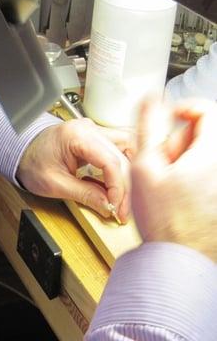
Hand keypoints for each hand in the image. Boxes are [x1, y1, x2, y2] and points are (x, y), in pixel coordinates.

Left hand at [16, 118, 133, 222]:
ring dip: (129, 173)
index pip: (111, 162)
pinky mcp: (94, 137)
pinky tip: (119, 183)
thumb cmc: (31, 162)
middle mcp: (88, 128)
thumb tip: (108, 205)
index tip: (116, 207)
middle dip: (125, 186)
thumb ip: (84, 194)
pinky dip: (122, 166)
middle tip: (122, 209)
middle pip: (122, 156)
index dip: (118, 188)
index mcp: (76, 136)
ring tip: (124, 196)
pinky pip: (118, 148)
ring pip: (127, 148)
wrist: (19, 151)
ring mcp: (92, 130)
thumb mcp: (55, 184)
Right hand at [131, 98, 216, 260]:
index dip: (182, 108)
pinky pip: (205, 172)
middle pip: (203, 133)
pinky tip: (175, 193)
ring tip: (165, 181)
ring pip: (203, 154)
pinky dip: (189, 175)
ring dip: (182, 160)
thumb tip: (151, 99)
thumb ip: (148, 127)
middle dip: (177, 141)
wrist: (180, 256)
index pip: (206, 109)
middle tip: (159, 163)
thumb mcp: (145, 167)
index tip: (167, 119)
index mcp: (210, 153)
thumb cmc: (164, 219)